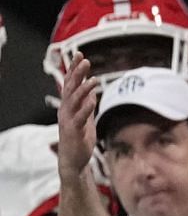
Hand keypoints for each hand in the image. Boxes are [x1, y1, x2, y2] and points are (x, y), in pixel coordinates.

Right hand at [55, 57, 101, 185]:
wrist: (74, 160)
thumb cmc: (79, 139)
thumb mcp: (85, 119)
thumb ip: (87, 106)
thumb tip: (92, 93)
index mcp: (69, 106)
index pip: (71, 84)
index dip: (75, 70)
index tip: (80, 55)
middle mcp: (66, 110)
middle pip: (70, 88)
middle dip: (77, 73)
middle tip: (84, 59)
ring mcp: (69, 120)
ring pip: (74, 100)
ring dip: (83, 89)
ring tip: (93, 79)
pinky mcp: (74, 131)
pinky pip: (79, 118)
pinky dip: (85, 108)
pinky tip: (92, 100)